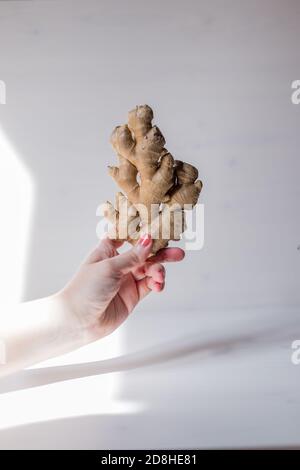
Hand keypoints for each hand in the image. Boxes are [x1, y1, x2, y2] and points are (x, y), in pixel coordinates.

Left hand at [60, 235, 184, 343]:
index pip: (128, 235)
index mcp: (107, 249)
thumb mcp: (109, 267)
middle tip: (178, 252)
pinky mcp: (133, 295)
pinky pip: (150, 285)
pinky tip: (158, 285)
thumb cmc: (85, 290)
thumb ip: (133, 256)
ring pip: (150, 269)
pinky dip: (157, 283)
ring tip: (160, 276)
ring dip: (159, 270)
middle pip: (144, 252)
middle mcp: (118, 262)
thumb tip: (149, 239)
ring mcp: (126, 279)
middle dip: (161, 252)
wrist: (79, 322)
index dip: (143, 231)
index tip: (161, 227)